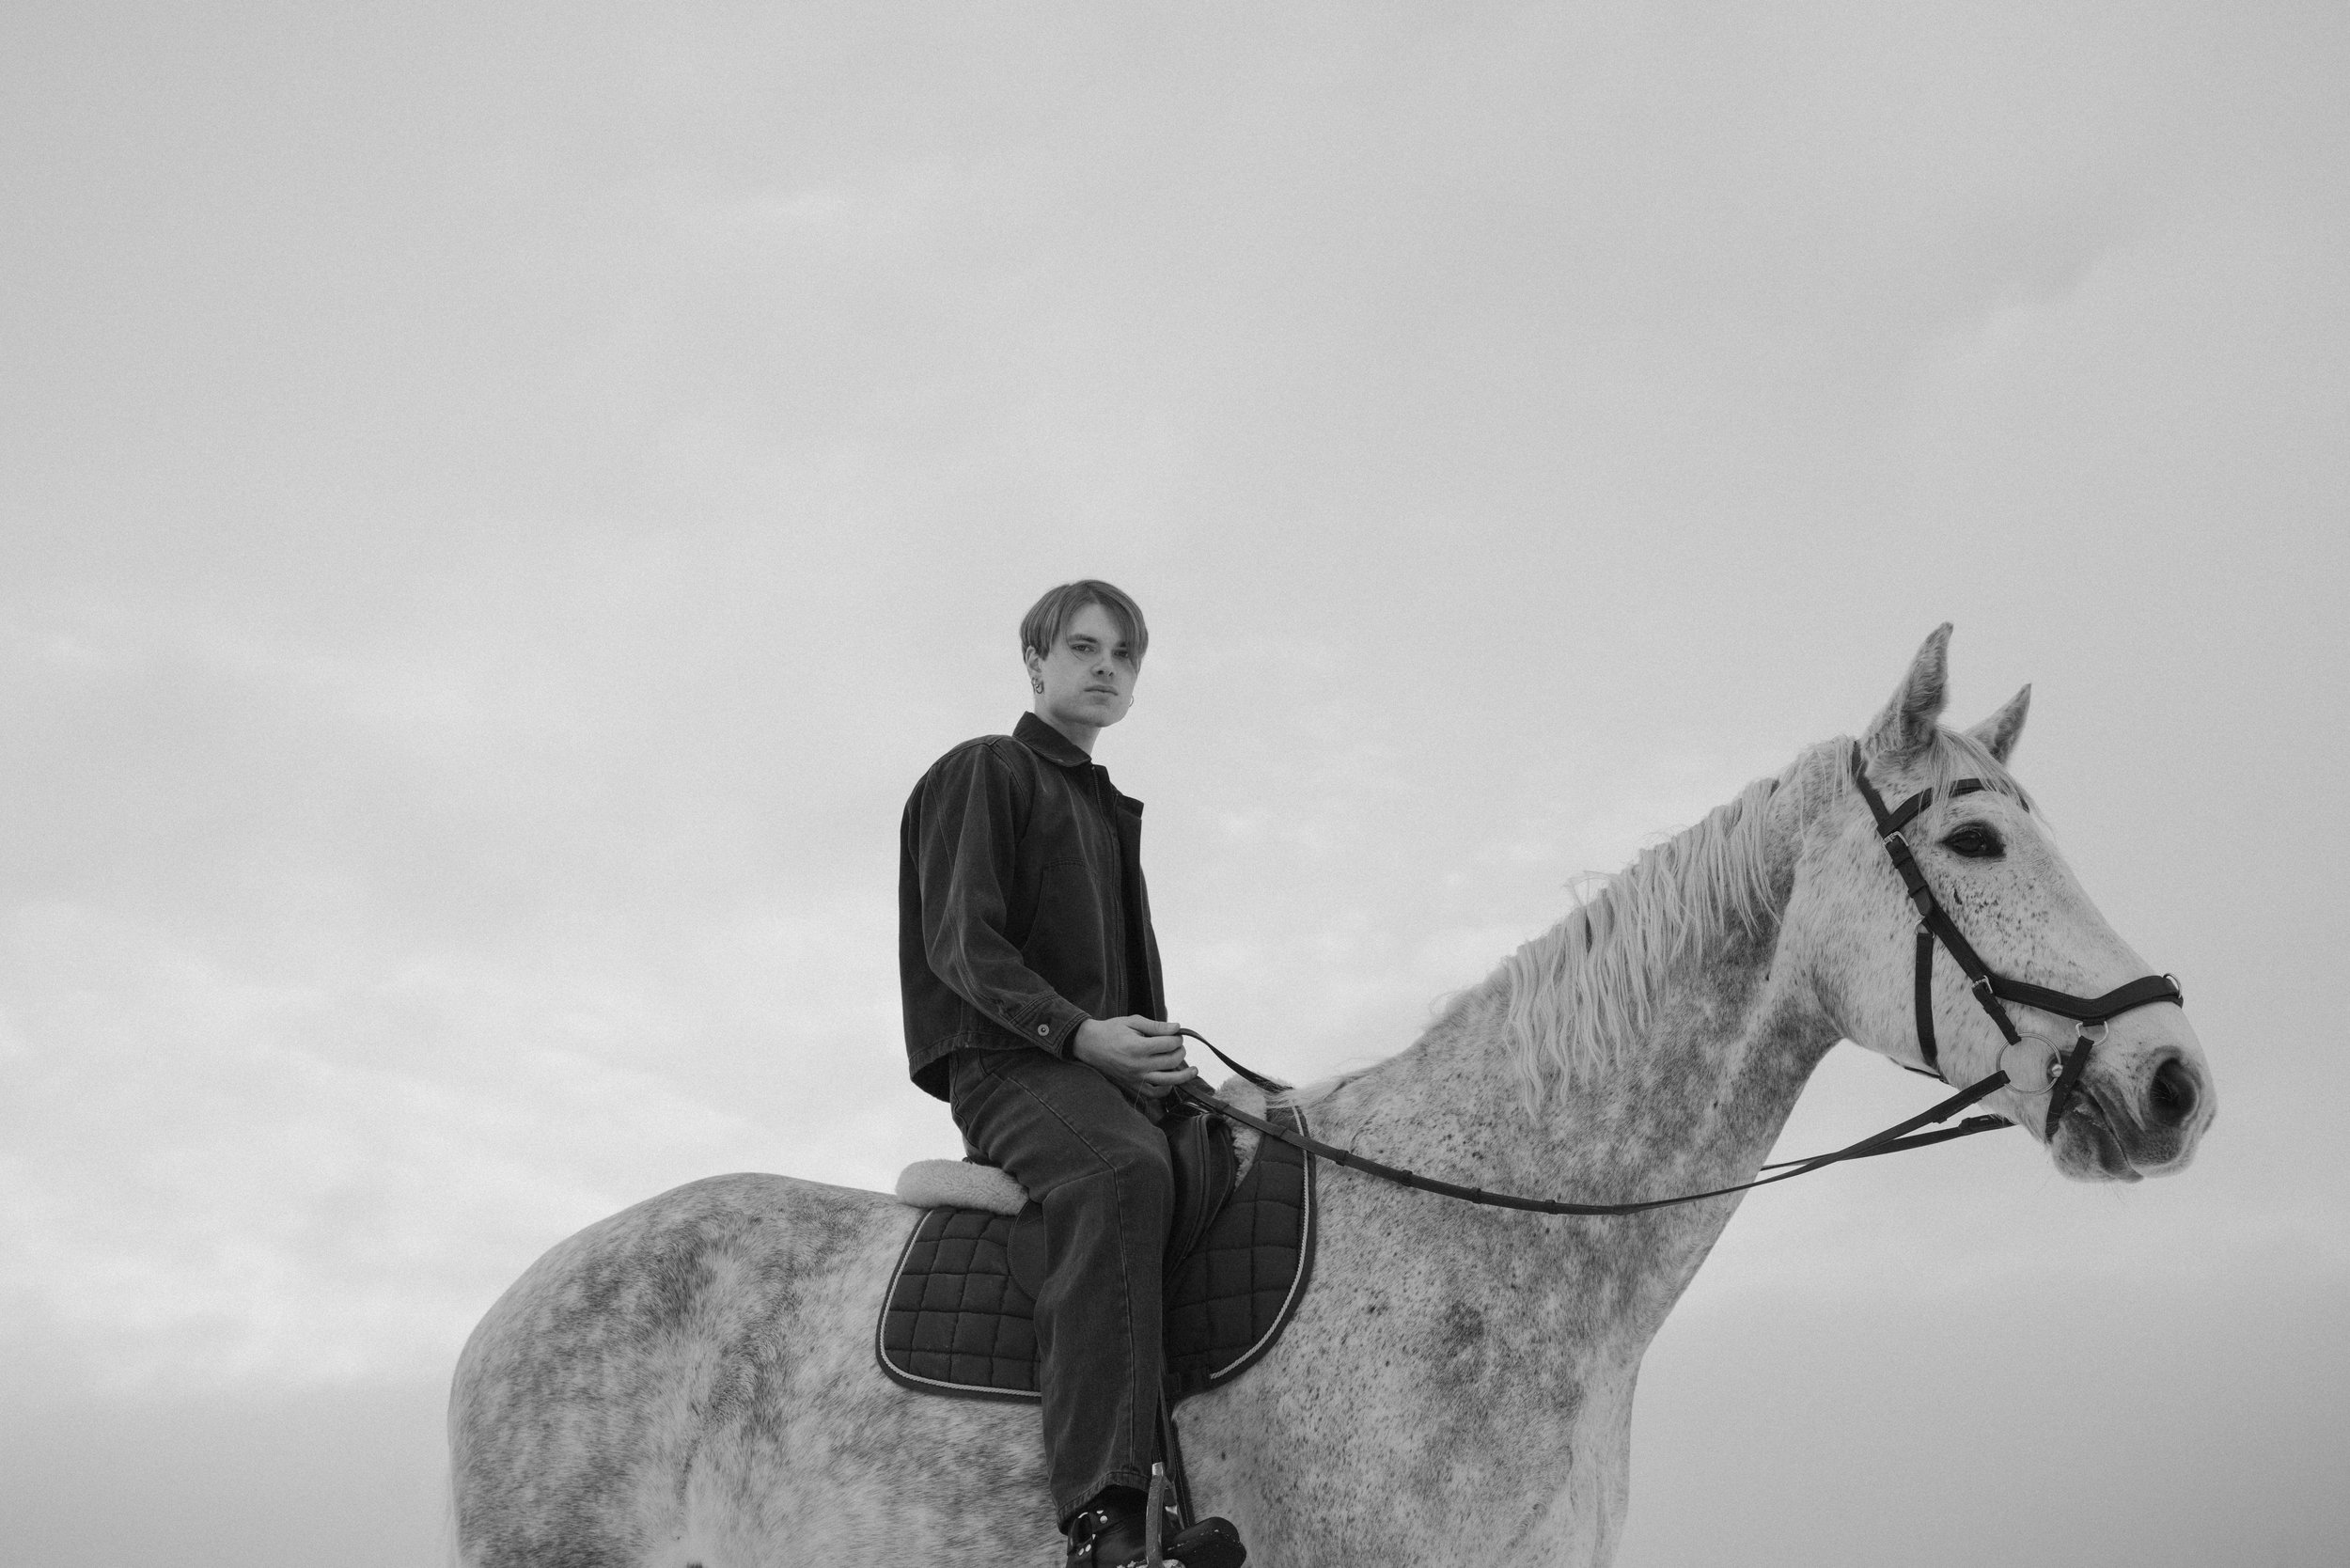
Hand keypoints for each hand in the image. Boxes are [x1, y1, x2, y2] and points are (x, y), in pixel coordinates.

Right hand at [1071, 1016, 1195, 1098]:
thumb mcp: (1133, 1022)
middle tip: (1178, 1045)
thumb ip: (1156, 1026)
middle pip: (1171, 1061)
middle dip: (1180, 1051)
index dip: (1177, 1038)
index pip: (1169, 1044)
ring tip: (1193, 1070)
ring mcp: (1135, 1078)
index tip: (1176, 1034)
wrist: (1089, 1045)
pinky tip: (1172, 1083)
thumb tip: (1177, 1028)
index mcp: (1138, 1047)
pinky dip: (1165, 1090)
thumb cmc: (1110, 1031)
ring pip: (1167, 1081)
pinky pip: (1153, 1094)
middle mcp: (1138, 1065)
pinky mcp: (1132, 1086)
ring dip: (1183, 1075)